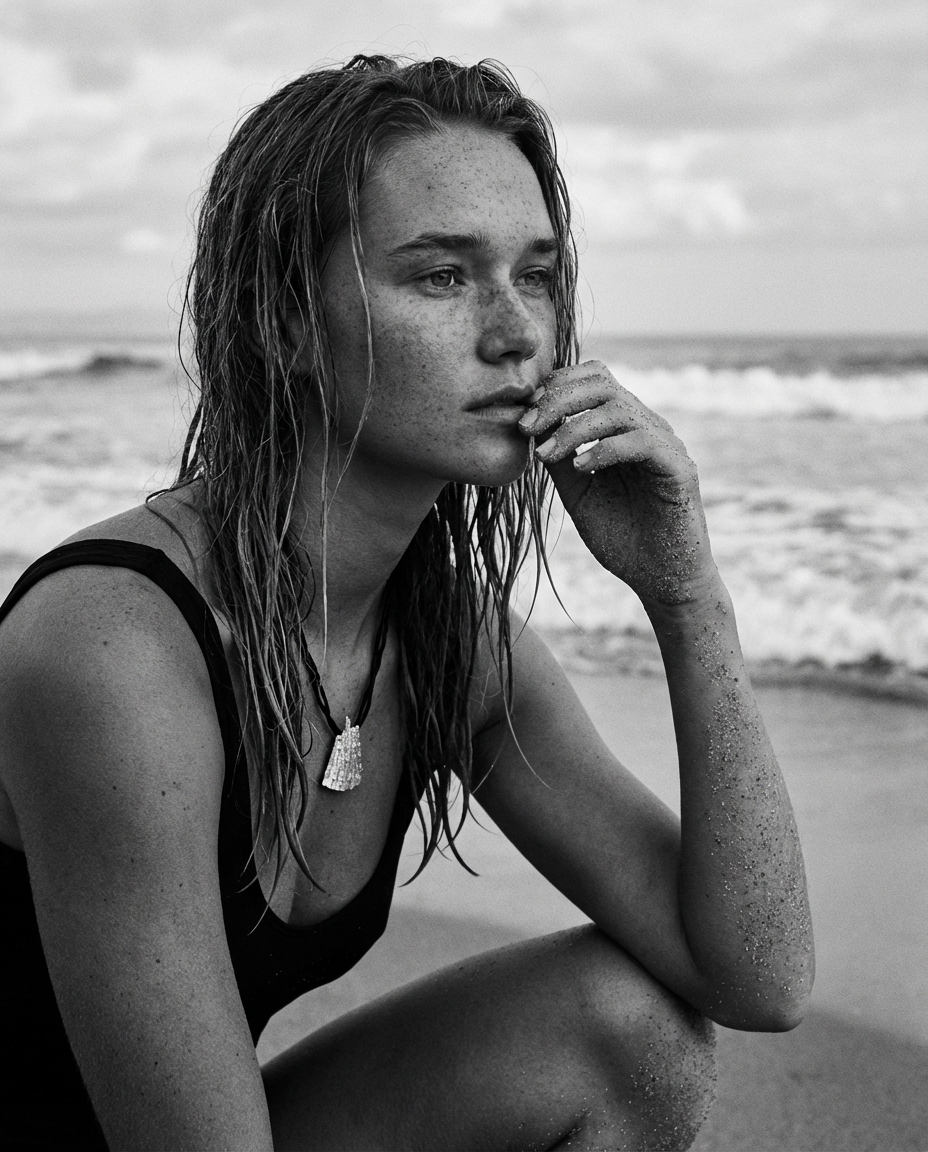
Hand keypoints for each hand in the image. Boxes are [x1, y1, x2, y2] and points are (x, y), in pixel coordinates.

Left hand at [518, 361, 718, 606]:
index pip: (593, 380)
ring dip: (574, 427)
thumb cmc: (621, 537)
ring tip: (547, 455)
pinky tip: (580, 468)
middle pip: (602, 383)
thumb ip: (559, 456)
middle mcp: (646, 427)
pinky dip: (604, 450)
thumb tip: (531, 424)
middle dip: (558, 399)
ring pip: (618, 409)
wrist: (660, 579)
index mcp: (623, 427)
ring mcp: (666, 445)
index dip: (555, 387)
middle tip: (527, 426)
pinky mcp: (679, 469)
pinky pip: (641, 442)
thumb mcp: (577, 491)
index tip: (525, 417)